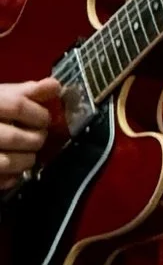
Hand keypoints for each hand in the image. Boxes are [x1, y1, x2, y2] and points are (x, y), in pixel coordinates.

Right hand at [0, 78, 59, 196]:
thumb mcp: (1, 95)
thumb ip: (27, 91)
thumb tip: (56, 86)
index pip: (18, 106)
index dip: (38, 114)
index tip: (45, 119)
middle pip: (14, 137)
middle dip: (36, 139)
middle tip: (39, 137)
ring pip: (6, 162)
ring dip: (26, 160)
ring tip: (29, 155)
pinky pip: (0, 179)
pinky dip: (10, 178)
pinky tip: (14, 172)